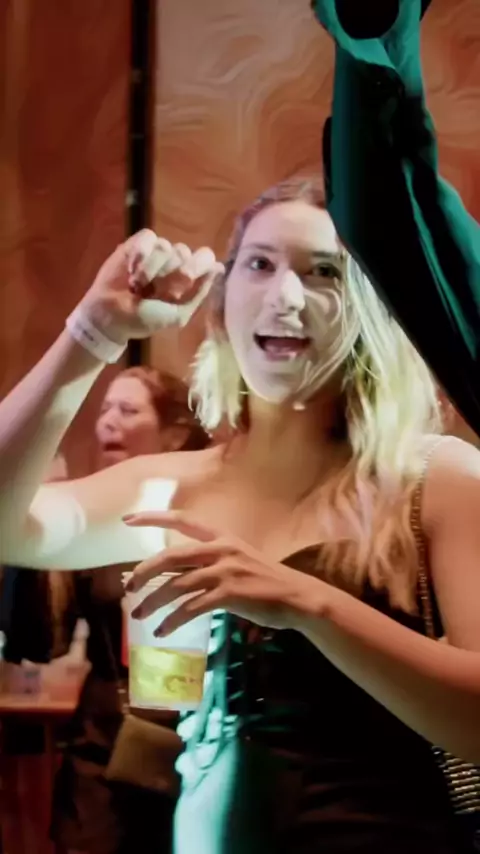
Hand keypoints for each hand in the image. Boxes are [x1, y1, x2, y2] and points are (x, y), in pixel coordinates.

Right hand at [79, 230, 223, 344]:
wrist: (111, 316)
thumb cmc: (144, 319)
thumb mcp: (177, 315)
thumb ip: (199, 293)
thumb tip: (219, 268)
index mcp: (189, 278)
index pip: (206, 257)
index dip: (196, 267)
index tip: (182, 284)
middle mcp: (176, 261)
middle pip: (183, 252)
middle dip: (168, 276)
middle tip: (154, 293)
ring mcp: (157, 251)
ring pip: (164, 246)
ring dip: (150, 270)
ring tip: (137, 287)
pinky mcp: (138, 243)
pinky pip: (148, 237)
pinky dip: (140, 255)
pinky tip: (130, 271)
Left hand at [123, 511, 325, 634]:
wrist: (297, 597)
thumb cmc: (265, 581)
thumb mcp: (237, 560)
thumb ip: (208, 562)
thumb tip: (171, 574)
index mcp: (222, 536)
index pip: (183, 520)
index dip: (154, 518)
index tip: (128, 520)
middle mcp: (221, 549)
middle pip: (171, 555)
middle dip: (144, 571)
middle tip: (128, 588)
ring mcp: (226, 571)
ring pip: (177, 585)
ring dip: (153, 602)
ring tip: (138, 616)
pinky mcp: (230, 594)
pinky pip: (191, 608)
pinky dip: (172, 621)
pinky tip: (162, 631)